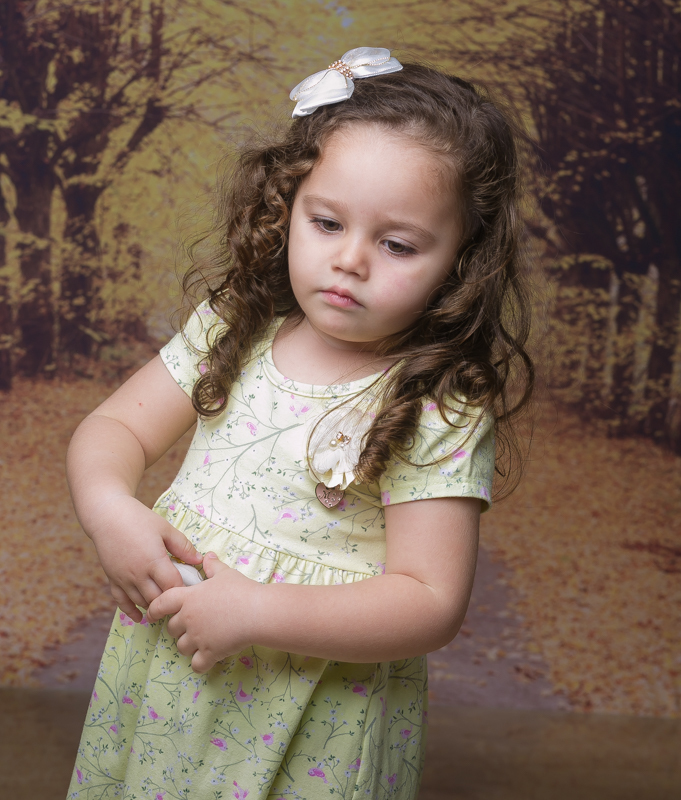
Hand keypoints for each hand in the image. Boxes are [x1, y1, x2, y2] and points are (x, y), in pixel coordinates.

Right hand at [91, 495, 202, 622]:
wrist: (107, 516)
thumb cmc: (139, 519)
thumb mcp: (165, 528)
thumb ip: (182, 546)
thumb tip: (199, 560)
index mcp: (154, 561)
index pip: (172, 585)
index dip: (184, 590)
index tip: (192, 590)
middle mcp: (138, 574)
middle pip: (157, 598)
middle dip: (170, 602)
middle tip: (181, 602)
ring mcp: (123, 579)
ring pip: (141, 602)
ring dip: (153, 607)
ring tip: (166, 608)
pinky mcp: (112, 579)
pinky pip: (121, 602)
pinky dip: (131, 612)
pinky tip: (140, 617)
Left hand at [147, 552, 256, 672]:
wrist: (257, 612)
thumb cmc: (241, 590)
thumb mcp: (225, 573)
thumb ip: (213, 566)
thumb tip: (207, 556)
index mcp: (189, 598)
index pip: (162, 603)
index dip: (154, 610)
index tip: (151, 614)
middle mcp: (189, 618)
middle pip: (171, 628)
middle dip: (178, 628)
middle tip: (190, 625)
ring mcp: (198, 637)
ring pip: (181, 647)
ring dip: (188, 645)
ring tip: (201, 641)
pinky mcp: (210, 653)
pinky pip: (196, 665)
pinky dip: (200, 663)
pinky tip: (207, 659)